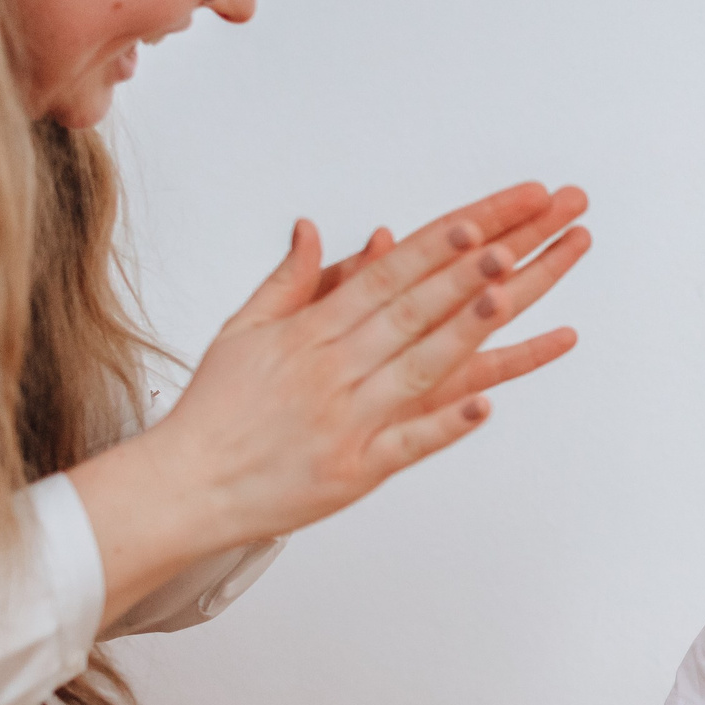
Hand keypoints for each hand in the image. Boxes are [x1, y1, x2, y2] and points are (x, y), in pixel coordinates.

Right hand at [69, 182, 589, 627]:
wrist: (186, 484)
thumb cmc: (220, 408)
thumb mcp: (244, 331)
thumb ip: (289, 280)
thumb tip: (314, 229)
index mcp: (313, 331)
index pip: (387, 276)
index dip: (435, 246)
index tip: (479, 221)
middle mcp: (335, 367)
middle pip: (414, 310)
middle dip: (467, 271)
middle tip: (517, 239)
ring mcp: (349, 418)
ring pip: (418, 367)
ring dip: (465, 329)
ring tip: (508, 294)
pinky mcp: (356, 470)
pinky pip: (408, 444)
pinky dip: (446, 425)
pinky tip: (488, 406)